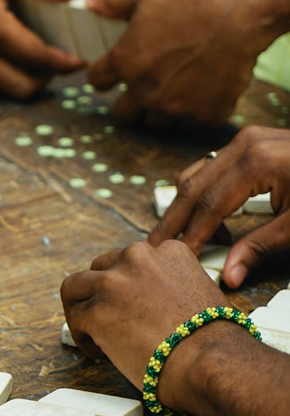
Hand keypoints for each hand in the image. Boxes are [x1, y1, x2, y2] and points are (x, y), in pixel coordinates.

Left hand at [61, 240, 230, 410]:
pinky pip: (75, 319)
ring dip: (80, 307)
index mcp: (167, 252)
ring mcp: (113, 283)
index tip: (130, 302)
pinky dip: (82, 336)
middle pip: (101, 268)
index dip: (128, 283)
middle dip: (101, 292)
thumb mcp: (201, 292)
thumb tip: (155, 305)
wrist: (213, 361)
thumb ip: (173, 287)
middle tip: (106, 315)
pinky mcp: (96, 311)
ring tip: (89, 330)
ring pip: (75, 287)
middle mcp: (137, 258)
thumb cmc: (217, 341)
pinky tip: (97, 352)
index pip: (133, 259)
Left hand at [86, 0, 269, 127]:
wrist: (237, 10)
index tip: (112, 73)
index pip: (96, 81)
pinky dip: (205, 108)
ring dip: (165, 109)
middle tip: (144, 90)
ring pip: (159, 122)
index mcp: (123, 63)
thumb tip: (90, 1)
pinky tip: (212, 89)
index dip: (103, 76)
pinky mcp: (207, 113)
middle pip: (123, 114)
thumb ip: (113, 3)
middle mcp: (144, 90)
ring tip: (179, 90)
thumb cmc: (189, 0)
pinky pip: (200, 120)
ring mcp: (176, 105)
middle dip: (129, 105)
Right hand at [149, 126, 289, 286]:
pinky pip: (212, 166)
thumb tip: (229, 275)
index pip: (208, 206)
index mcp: (256, 163)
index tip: (179, 260)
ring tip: (185, 236)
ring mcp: (245, 139)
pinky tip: (211, 217)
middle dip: (173, 220)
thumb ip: (260, 247)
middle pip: (191, 187)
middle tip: (156, 247)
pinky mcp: (250, 142)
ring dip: (186, 206)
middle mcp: (243, 145)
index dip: (191, 236)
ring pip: (196, 173)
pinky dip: (203, 192)